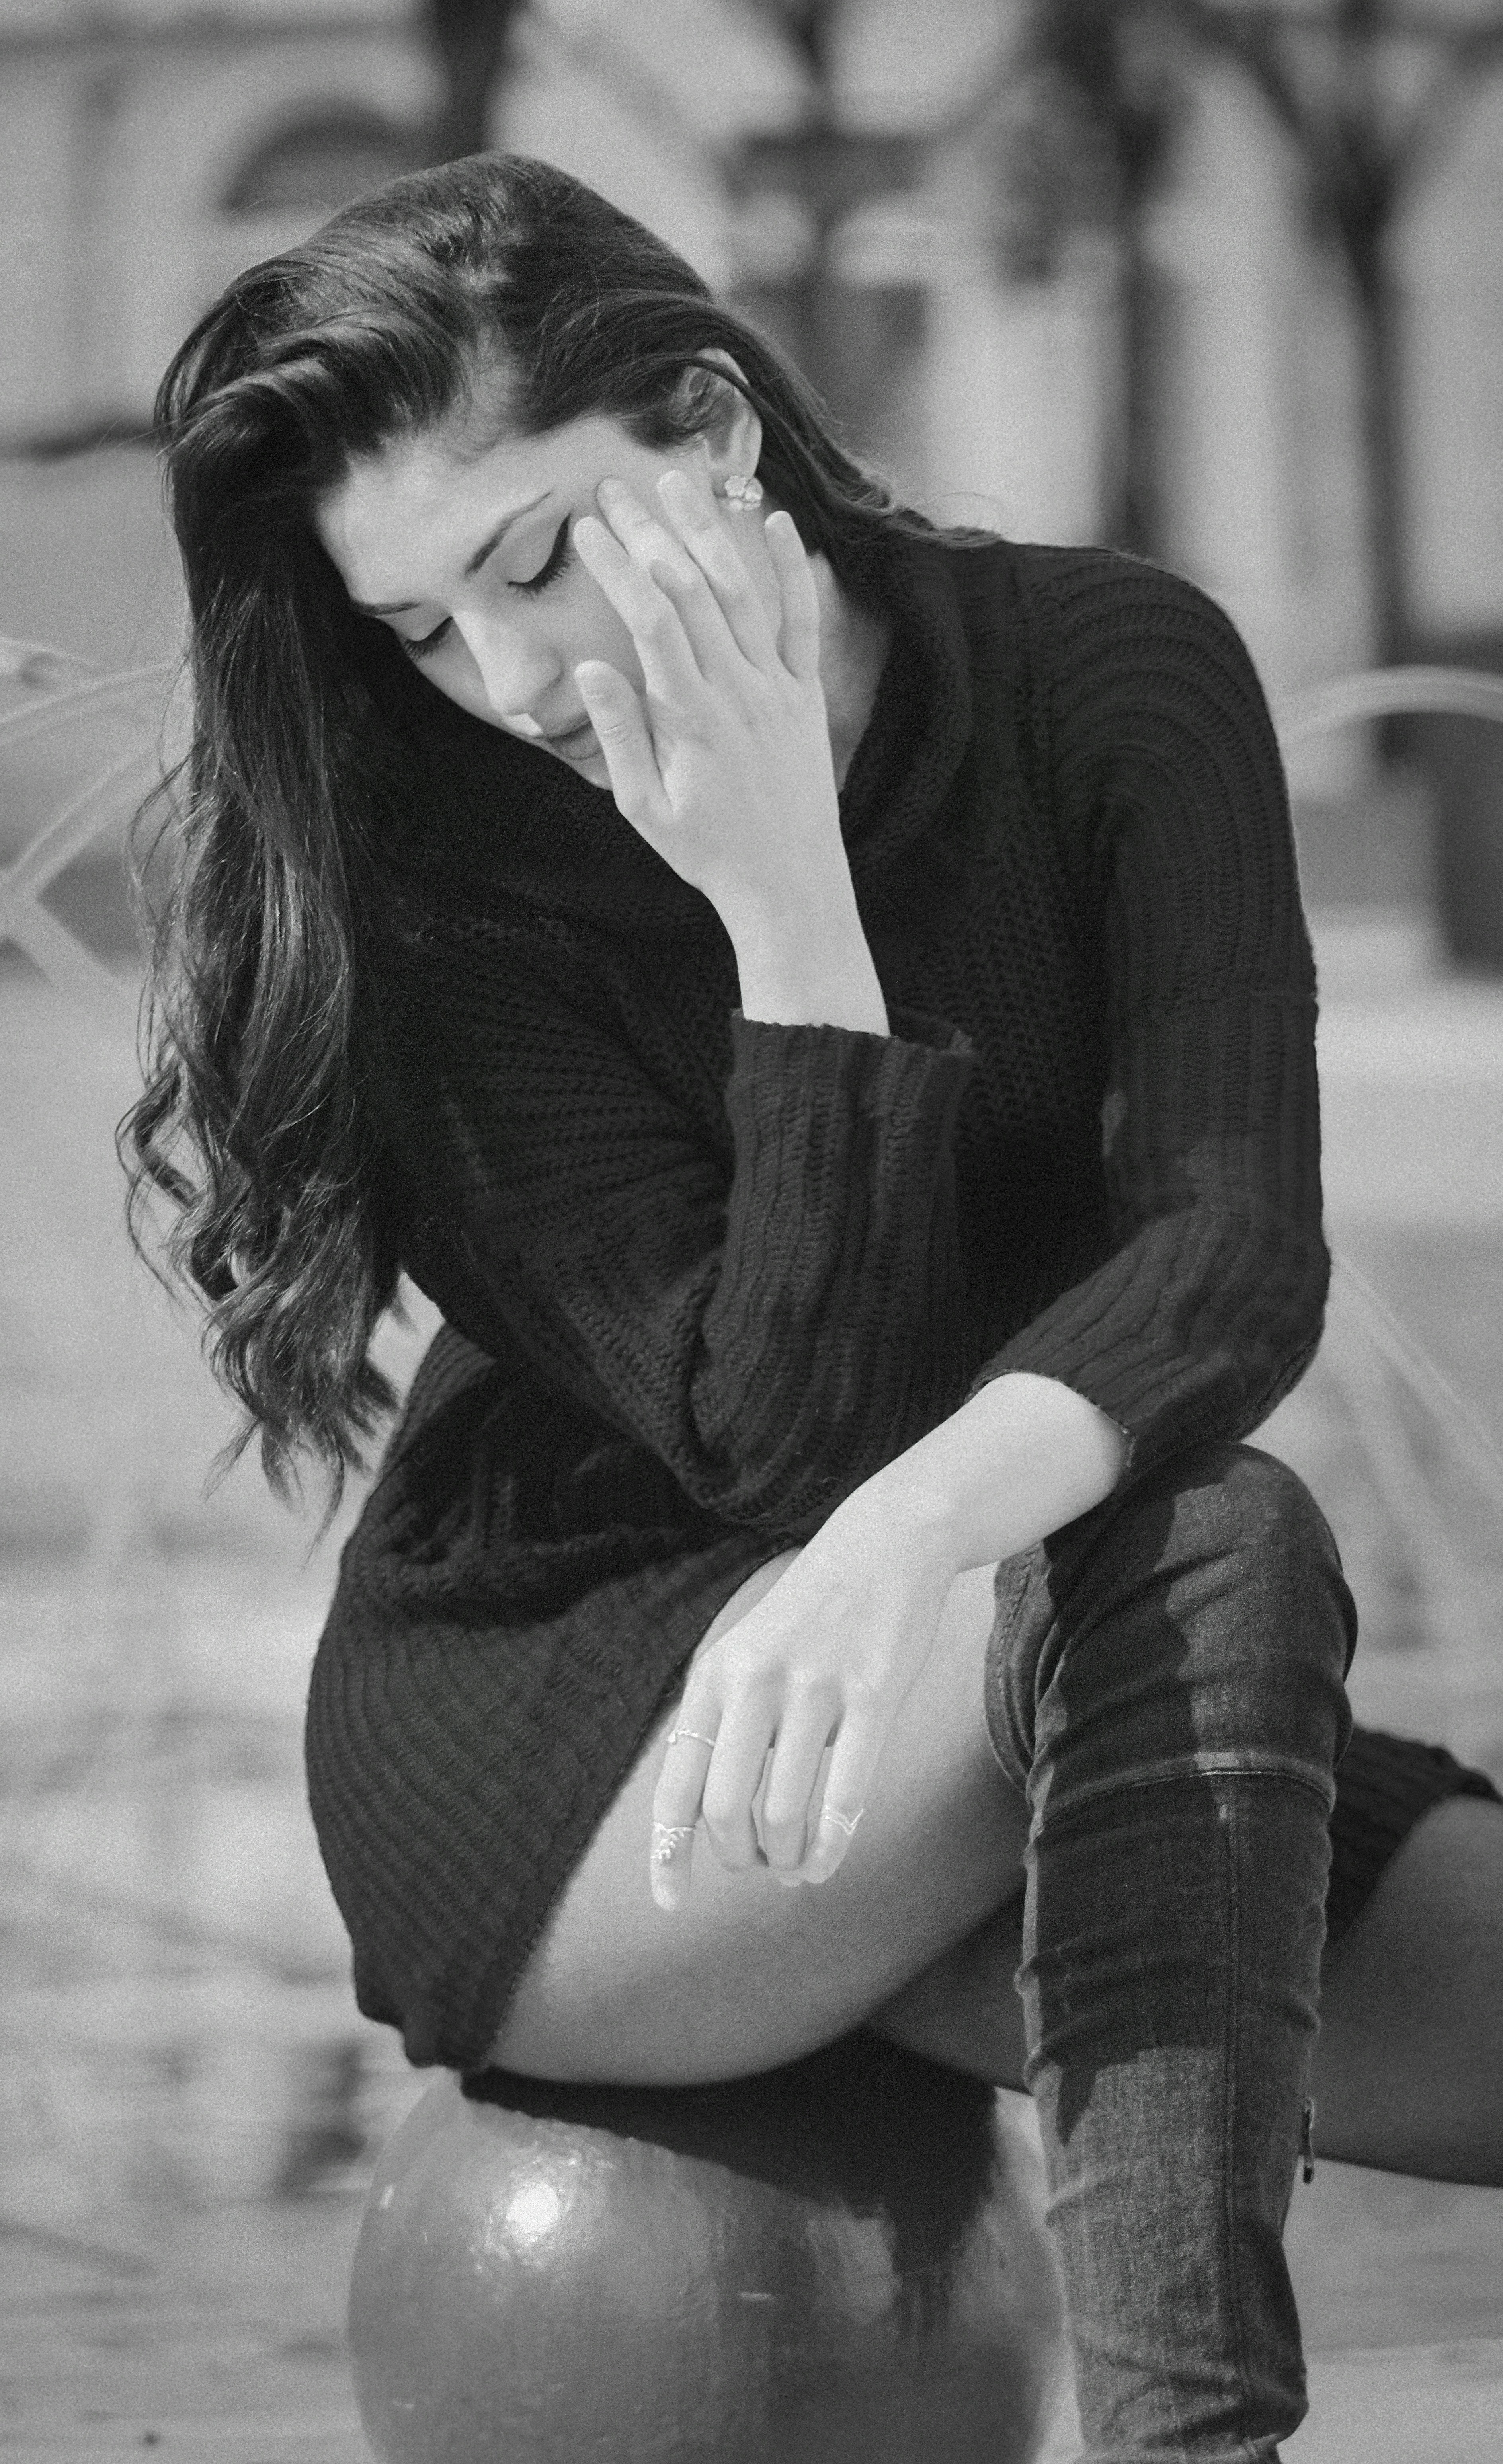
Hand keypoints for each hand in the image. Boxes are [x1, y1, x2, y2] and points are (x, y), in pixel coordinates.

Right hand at [571, 471, 853, 940]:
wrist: (788, 883)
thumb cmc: (708, 851)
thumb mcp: (644, 808)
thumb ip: (618, 735)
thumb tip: (593, 666)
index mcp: (690, 718)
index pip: (650, 619)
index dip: (617, 565)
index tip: (586, 528)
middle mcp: (737, 690)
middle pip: (691, 589)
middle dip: (649, 532)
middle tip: (614, 489)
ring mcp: (778, 688)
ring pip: (742, 591)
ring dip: (707, 531)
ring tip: (676, 483)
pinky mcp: (807, 694)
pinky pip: (802, 619)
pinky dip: (791, 568)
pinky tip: (776, 520)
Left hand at [648, 1498, 956, 1910]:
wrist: (886, 1543)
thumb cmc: (812, 1611)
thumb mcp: (745, 1652)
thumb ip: (719, 1719)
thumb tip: (696, 1807)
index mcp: (714, 1676)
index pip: (677, 1784)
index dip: (669, 1852)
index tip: (671, 1903)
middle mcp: (754, 1682)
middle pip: (726, 1808)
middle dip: (739, 1856)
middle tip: (758, 1864)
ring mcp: (814, 1688)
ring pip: (784, 1811)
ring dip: (787, 1856)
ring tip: (794, 1865)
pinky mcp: (872, 1696)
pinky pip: (845, 1795)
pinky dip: (832, 1845)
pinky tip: (827, 1859)